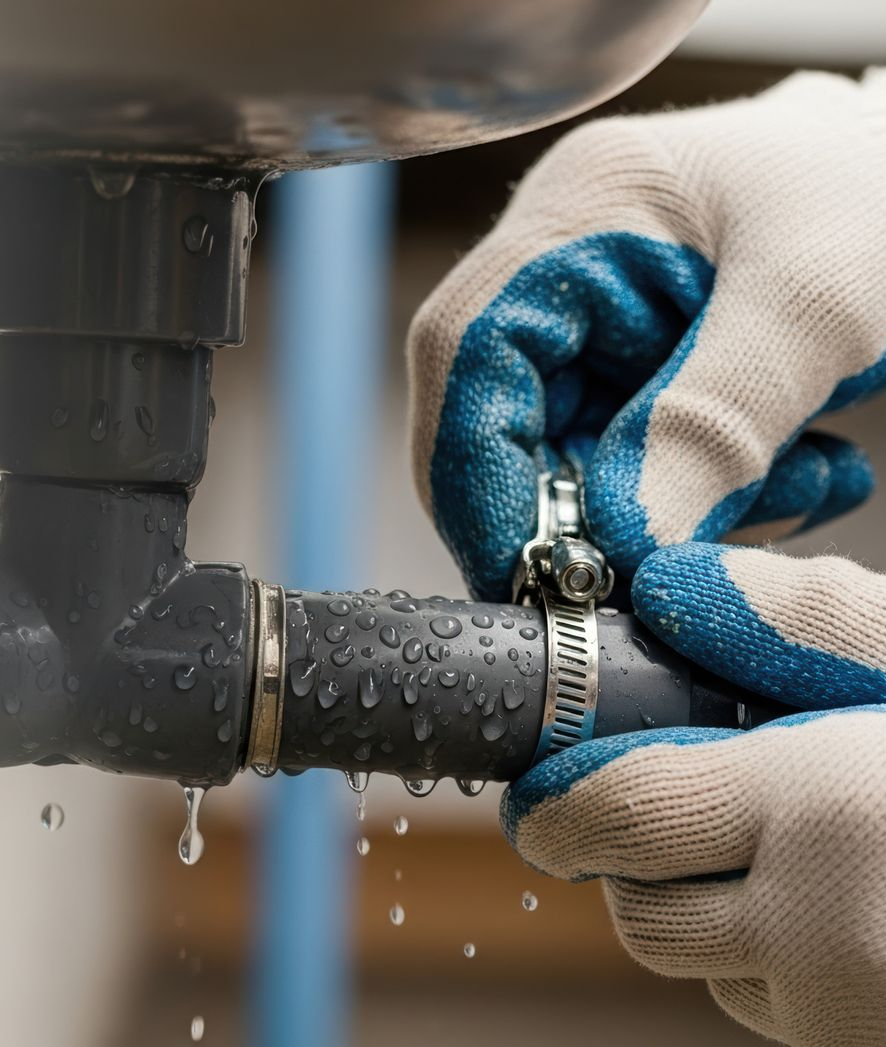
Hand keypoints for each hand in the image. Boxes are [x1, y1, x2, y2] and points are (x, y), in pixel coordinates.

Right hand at [408, 70, 885, 599]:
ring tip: (804, 480)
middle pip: (509, 425)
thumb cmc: (882, 190)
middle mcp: (565, 270)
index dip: (475, 481)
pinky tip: (806, 466)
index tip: (535, 580)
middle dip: (595, 514)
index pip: (467, 355)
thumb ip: (709, 425)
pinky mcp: (642, 367)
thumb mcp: (812, 310)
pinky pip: (639, 464)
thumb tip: (620, 546)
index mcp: (580, 214)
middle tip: (683, 569)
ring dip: (683, 509)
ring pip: (581, 463)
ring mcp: (601, 322)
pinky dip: (716, 493)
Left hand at [502, 544, 885, 1044]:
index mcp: (830, 810)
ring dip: (689, 902)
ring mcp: (850, 1013)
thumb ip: (791, 619)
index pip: (623, 820)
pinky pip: (760, 1000)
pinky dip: (752, 949)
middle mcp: (829, 935)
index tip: (536, 795)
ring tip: (761, 839)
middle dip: (621, 859)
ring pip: (695, 960)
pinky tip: (816, 895)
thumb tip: (666, 590)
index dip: (558, 807)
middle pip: (640, 909)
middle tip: (659, 796)